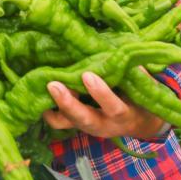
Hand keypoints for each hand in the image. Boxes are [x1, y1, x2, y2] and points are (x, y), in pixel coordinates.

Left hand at [43, 70, 168, 139]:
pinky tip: (38, 93)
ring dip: (54, 104)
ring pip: (67, 122)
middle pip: (84, 119)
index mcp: (124, 115)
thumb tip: (123, 54)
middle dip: (68, 103)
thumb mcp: (142, 86)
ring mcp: (88, 126)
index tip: (87, 75)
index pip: (113, 107)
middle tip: (53, 85)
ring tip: (44, 85)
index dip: (101, 93)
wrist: (141, 122)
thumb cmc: (140, 97)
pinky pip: (58, 122)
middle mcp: (105, 125)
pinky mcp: (76, 125)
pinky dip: (47, 110)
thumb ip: (134, 73)